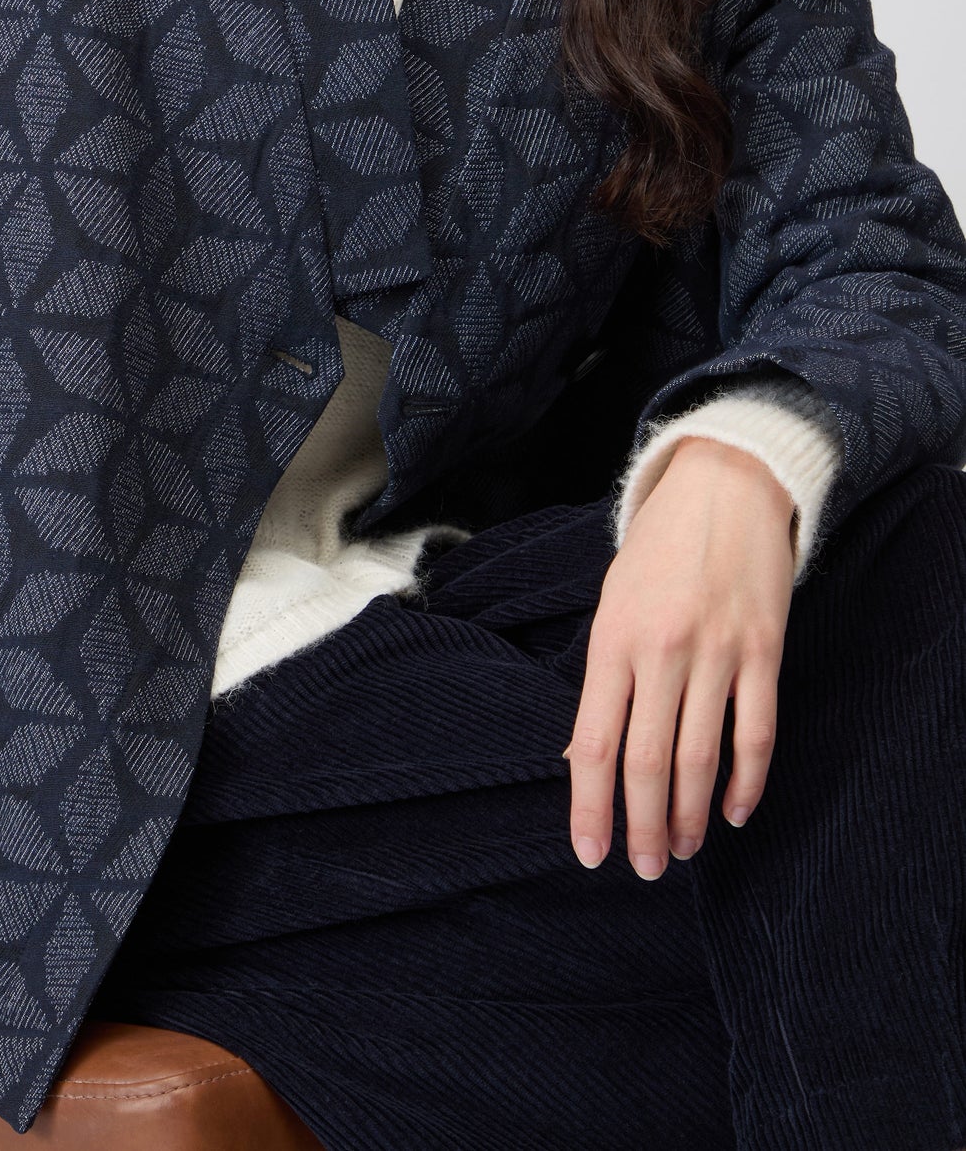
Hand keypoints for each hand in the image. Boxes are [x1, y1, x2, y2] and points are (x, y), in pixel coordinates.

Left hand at [563, 436, 796, 878]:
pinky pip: (756, 733)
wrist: (725, 483)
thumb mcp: (613, 600)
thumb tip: (588, 754)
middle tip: (643, 868)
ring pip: (700, 758)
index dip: (589, 807)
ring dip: (690, 816)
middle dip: (642, 826)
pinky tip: (733, 812)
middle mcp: (661, 649)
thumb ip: (605, 673)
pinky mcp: (764, 650)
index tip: (589, 852)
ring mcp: (716, 651)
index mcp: (612, 638)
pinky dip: (745, 782)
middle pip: (647, 762)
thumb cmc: (659, 547)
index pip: (592, 743)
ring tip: (680, 850)